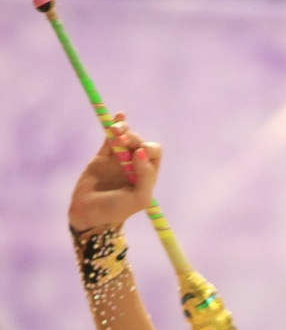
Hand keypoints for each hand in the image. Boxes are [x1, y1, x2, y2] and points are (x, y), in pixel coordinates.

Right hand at [68, 113, 160, 232]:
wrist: (88, 213)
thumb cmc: (116, 210)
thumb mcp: (138, 199)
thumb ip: (145, 177)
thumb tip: (140, 151)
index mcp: (146, 176)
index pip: (154, 154)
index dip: (148, 149)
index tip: (137, 154)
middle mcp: (134, 167)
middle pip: (139, 142)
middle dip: (133, 138)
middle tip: (123, 140)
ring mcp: (118, 161)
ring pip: (125, 138)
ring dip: (123, 130)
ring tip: (117, 130)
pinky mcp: (102, 157)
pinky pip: (110, 138)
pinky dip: (115, 125)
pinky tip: (120, 116)